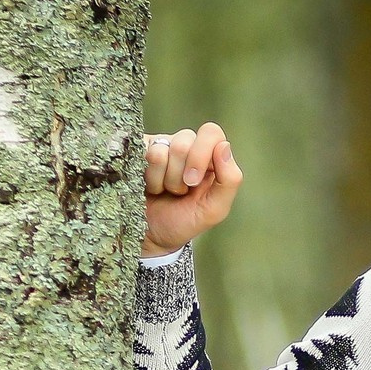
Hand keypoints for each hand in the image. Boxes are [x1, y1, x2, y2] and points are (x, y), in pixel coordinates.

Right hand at [142, 123, 242, 257]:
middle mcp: (187, 145)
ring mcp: (162, 145)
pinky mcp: (141, 150)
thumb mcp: (214, 209)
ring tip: (164, 190)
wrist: (151, 236)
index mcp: (210, 155)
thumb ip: (230, 180)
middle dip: (180, 175)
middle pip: (184, 140)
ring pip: (162, 150)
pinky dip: (149, 177)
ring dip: (163, 179)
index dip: (201, 155)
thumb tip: (223, 145)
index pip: (211, 133)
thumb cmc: (184, 221)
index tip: (193, 182)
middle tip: (178, 192)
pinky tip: (149, 185)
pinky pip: (145, 153)